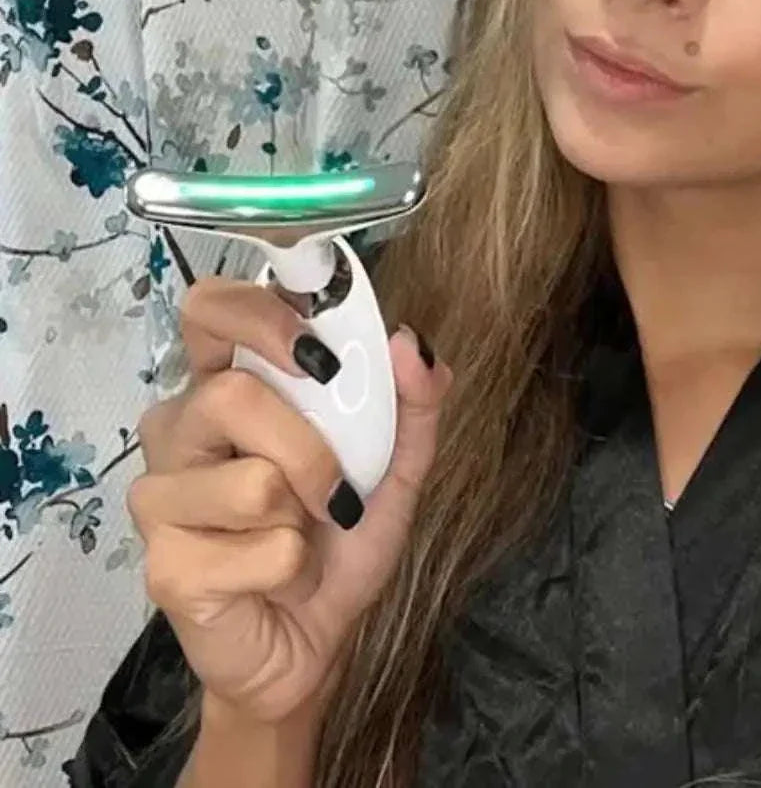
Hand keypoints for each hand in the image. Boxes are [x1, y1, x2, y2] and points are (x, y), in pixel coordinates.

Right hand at [127, 276, 449, 724]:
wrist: (315, 637)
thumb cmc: (340, 537)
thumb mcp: (397, 466)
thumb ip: (413, 402)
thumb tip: (410, 343)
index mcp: (230, 383)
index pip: (209, 309)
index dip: (258, 315)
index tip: (320, 353)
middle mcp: (181, 427)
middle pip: (230, 396)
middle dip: (310, 448)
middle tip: (337, 488)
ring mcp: (161, 495)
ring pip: (252, 481)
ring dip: (308, 515)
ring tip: (303, 535)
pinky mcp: (163, 566)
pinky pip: (259, 550)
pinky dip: (295, 568)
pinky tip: (278, 579)